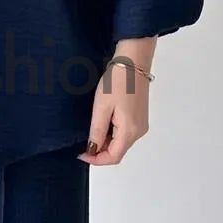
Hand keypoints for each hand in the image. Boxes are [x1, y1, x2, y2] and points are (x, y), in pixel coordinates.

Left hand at [77, 51, 152, 166]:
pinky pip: (124, 133)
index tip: (81, 153)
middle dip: (99, 150)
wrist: (132, 63)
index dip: (96, 159)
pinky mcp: (139, 118)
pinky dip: (112, 133)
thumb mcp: (101, 108)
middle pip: (117, 151)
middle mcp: (139, 132)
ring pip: (120, 143)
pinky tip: (103, 121)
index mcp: (130, 131)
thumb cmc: (117, 82)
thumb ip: (96, 131)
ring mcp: (141, 125)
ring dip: (105, 141)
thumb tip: (92, 149)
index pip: (113, 157)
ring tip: (92, 127)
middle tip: (83, 139)